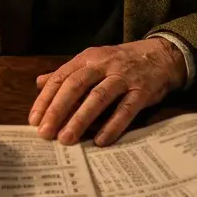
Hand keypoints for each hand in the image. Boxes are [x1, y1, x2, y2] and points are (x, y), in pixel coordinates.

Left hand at [28, 38, 185, 146]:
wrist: (161, 55)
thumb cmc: (121, 62)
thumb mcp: (93, 61)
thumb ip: (68, 74)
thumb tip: (39, 83)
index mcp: (88, 58)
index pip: (61, 77)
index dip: (46, 99)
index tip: (34, 120)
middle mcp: (104, 65)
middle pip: (76, 86)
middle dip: (58, 110)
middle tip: (45, 134)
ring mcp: (124, 77)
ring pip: (98, 97)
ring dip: (81, 119)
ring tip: (67, 139)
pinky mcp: (142, 91)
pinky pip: (126, 109)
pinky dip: (113, 125)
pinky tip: (101, 141)